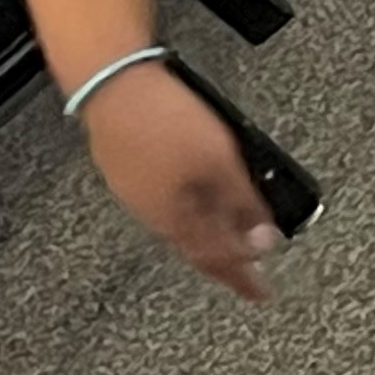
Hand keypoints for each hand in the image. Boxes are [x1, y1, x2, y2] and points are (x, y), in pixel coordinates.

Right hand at [81, 61, 283, 299]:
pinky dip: (190, 212)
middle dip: (225, 263)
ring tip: (227, 241)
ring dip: (208, 238)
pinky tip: (196, 201)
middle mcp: (153, 214)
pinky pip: (166, 204)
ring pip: (181, 228)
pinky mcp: (129, 169)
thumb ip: (243, 204)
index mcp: (176, 220)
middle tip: (247, 275)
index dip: (244, 278)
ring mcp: (137, 192)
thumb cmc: (160, 118)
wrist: (110, 81)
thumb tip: (264, 240)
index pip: (218, 261)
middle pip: (197, 249)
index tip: (262, 292)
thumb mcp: (219, 162)